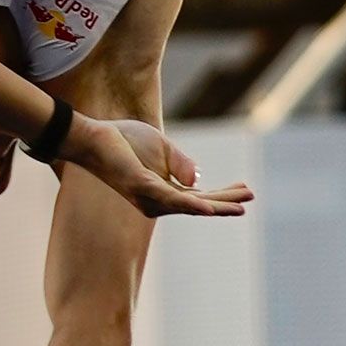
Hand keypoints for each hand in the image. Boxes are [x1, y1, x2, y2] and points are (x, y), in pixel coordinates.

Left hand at [68, 116, 253, 219]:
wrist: (95, 136)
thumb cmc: (123, 141)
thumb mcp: (162, 148)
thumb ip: (181, 163)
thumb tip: (199, 179)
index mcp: (163, 192)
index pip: (199, 197)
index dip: (223, 194)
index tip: (246, 188)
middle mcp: (157, 201)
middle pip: (199, 204)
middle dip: (226, 201)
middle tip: (251, 196)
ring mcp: (150, 197)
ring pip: (191, 205)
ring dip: (217, 206)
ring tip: (241, 206)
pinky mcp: (143, 187)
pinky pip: (172, 199)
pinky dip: (193, 206)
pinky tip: (210, 209)